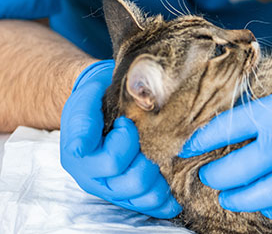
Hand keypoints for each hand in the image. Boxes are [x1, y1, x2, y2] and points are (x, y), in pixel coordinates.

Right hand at [60, 60, 180, 217]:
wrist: (98, 100)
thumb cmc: (99, 91)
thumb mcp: (91, 88)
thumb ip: (87, 113)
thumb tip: (89, 144)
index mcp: (76, 150)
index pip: (108, 161)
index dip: (124, 142)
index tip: (126, 122)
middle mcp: (88, 173)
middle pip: (128, 182)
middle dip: (147, 159)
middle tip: (148, 138)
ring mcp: (105, 186)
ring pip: (139, 195)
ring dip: (157, 179)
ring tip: (161, 157)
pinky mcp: (122, 193)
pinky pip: (146, 205)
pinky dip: (162, 200)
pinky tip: (172, 191)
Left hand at [179, 54, 271, 225]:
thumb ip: (268, 110)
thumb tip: (232, 134)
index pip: (225, 129)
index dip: (201, 142)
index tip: (188, 150)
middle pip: (236, 169)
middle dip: (215, 176)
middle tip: (208, 176)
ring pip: (263, 196)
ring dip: (239, 198)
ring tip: (231, 196)